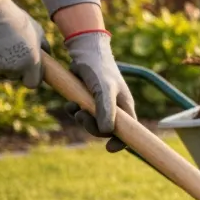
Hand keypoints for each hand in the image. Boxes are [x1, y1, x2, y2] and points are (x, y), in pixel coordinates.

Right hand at [0, 0, 46, 87]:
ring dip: (0, 65)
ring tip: (0, 46)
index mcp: (31, 62)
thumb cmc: (14, 19)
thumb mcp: (36, 30)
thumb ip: (44, 46)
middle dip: (14, 68)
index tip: (29, 70)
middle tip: (11, 51)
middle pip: (14, 77)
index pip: (33, 83)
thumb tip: (49, 54)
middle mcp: (14, 68)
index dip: (31, 77)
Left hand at [64, 30, 134, 145]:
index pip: (129, 131)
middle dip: (93, 127)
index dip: (121, 142)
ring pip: (92, 123)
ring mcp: (100, 104)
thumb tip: (107, 131)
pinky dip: (73, 110)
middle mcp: (115, 108)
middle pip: (106, 130)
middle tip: (81, 116)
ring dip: (81, 118)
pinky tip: (69, 103)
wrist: (84, 51)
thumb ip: (106, 110)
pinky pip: (80, 113)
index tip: (109, 148)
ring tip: (74, 108)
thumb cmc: (99, 68)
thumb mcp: (104, 89)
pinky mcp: (86, 100)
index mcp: (125, 107)